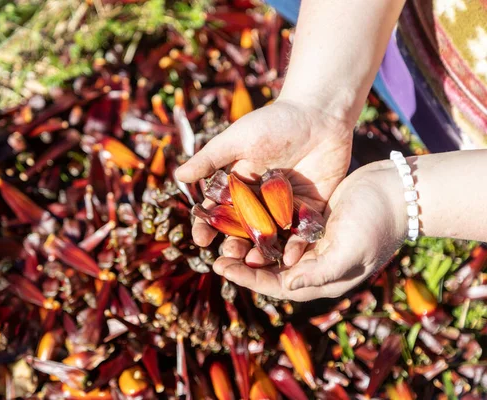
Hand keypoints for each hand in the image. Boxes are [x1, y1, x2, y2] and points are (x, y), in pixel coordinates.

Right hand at [175, 97, 353, 265]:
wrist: (318, 113)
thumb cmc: (273, 122)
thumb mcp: (237, 139)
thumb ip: (210, 159)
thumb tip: (178, 175)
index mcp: (238, 186)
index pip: (218, 211)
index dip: (207, 226)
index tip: (201, 239)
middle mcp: (259, 201)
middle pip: (242, 230)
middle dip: (234, 245)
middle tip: (229, 257)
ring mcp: (284, 207)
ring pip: (270, 235)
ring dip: (262, 250)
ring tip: (255, 263)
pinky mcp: (310, 208)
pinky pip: (301, 231)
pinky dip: (295, 244)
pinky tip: (289, 257)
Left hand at [212, 160, 407, 301]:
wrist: (398, 191)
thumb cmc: (376, 222)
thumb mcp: (350, 250)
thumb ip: (319, 272)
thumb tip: (287, 286)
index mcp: (323, 279)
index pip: (277, 286)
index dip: (247, 278)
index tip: (220, 267)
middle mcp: (315, 265)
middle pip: (270, 270)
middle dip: (242, 262)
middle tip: (215, 253)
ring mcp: (314, 244)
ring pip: (273, 249)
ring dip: (249, 244)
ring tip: (224, 236)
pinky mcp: (313, 222)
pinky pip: (282, 229)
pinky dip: (264, 226)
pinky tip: (245, 216)